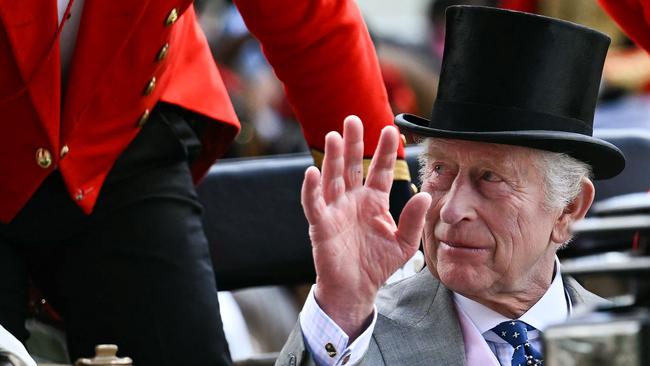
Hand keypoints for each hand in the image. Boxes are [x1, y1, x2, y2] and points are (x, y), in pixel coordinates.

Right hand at [301, 115, 430, 339]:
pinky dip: (311, 189)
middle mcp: (353, 201)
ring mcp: (335, 211)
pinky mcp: (321, 225)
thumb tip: (426, 195)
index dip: (384, 151)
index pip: (378, 170)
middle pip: (351, 166)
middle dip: (353, 143)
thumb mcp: (404, 242)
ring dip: (331, 158)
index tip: (391, 129)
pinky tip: (311, 172)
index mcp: (373, 201)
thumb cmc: (378, 265)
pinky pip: (314, 204)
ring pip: (332, 178)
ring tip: (333, 136)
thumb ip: (414, 219)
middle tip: (353, 119)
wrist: (357, 289)